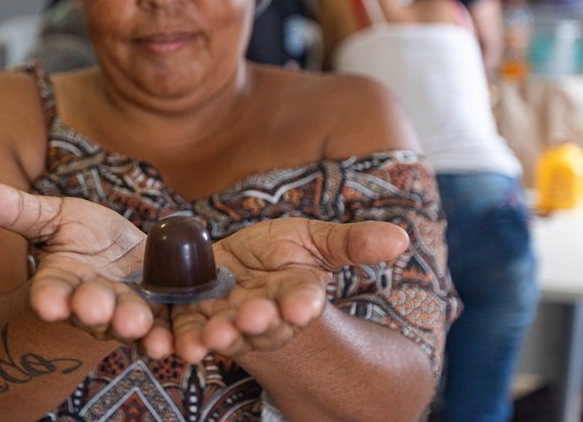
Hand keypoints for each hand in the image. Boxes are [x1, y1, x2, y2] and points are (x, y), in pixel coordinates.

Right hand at [0, 181, 172, 355]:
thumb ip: (15, 210)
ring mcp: (128, 311)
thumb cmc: (87, 236)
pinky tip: (173, 342)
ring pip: (128, 320)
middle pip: (92, 308)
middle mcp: (94, 303)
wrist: (134, 255)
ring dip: (132, 324)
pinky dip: (167, 335)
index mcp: (62, 283)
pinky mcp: (162, 314)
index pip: (51, 292)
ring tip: (137, 325)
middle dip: (94, 309)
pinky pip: (165, 327)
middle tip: (96, 310)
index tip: (46, 303)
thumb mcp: (53, 217)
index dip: (49, 298)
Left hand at [170, 217, 408, 362]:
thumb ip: (352, 242)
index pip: (304, 301)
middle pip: (264, 321)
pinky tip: (181, 344)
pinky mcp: (195, 317)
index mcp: (296, 295)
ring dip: (220, 336)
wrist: (237, 268)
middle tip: (255, 317)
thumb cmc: (281, 253)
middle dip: (260, 322)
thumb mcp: (317, 240)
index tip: (303, 306)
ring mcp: (229, 319)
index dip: (303, 304)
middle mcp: (265, 314)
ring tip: (214, 335)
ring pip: (226, 331)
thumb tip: (401, 238)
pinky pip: (189, 331)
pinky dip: (185, 339)